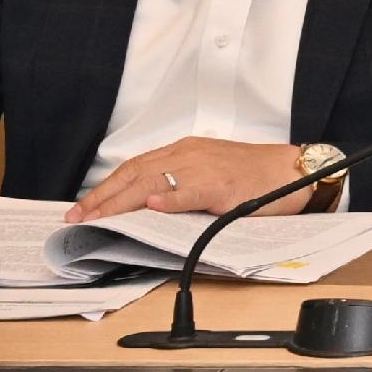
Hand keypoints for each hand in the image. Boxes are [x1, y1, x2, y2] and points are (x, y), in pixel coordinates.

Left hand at [69, 137, 322, 224]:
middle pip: (135, 173)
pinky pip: (191, 191)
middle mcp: (190, 154)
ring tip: (99, 218)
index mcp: (185, 151)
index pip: (134, 168)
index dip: (104, 189)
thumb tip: (141, 209)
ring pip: (154, 181)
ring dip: (122, 202)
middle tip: (78, 219)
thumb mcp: (209, 173)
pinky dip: (170, 198)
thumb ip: (177, 186)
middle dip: (102, 198)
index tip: (81, 209)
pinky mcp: (223, 186)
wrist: (294, 171)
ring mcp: (206, 169)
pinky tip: (153, 205)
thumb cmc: (253, 176)